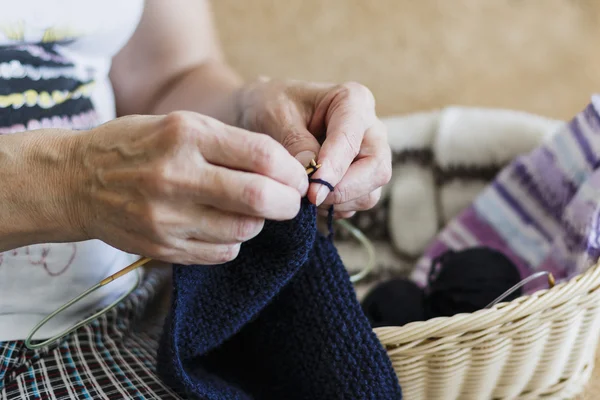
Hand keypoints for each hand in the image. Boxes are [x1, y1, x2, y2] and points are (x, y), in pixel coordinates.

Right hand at [71, 112, 307, 264]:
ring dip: (259, 221)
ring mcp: (167, 217)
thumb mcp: (179, 125)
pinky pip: (222, 252)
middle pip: (259, 197)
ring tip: (250, 209)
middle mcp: (176, 176)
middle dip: (288, 202)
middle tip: (291, 201)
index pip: (262, 155)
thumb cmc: (135, 146)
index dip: (292, 170)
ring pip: (245, 230)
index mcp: (185, 135)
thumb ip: (230, 144)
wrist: (75, 182)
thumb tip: (284, 170)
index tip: (298, 177)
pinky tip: (222, 224)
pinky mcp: (163, 247)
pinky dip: (234, 240)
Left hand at [237, 78, 391, 218]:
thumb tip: (313, 178)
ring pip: (369, 193)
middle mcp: (370, 129)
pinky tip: (309, 196)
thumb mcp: (276, 116)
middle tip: (310, 198)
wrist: (264, 112)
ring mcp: (368, 157)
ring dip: (336, 203)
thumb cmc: (271, 106)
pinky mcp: (361, 180)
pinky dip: (333, 208)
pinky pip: (356, 204)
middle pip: (377, 170)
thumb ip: (296, 144)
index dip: (334, 170)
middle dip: (343, 190)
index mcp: (353, 100)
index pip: (352, 140)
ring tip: (303, 194)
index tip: (311, 192)